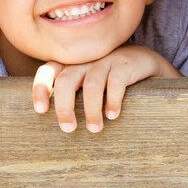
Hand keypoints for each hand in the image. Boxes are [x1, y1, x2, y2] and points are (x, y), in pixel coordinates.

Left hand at [31, 45, 181, 132]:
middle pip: (66, 80)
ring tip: (95, 128)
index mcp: (74, 62)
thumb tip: (58, 123)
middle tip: (69, 128)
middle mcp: (87, 59)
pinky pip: (115, 82)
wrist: (146, 61)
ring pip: (92, 85)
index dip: (41, 88)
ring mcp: (107, 59)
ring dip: (91, 110)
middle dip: (65, 107)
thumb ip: (74, 91)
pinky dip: (112, 101)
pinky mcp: (125, 63)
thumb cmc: (112, 78)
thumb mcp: (90, 80)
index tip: (41, 111)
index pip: (49, 70)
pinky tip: (113, 114)